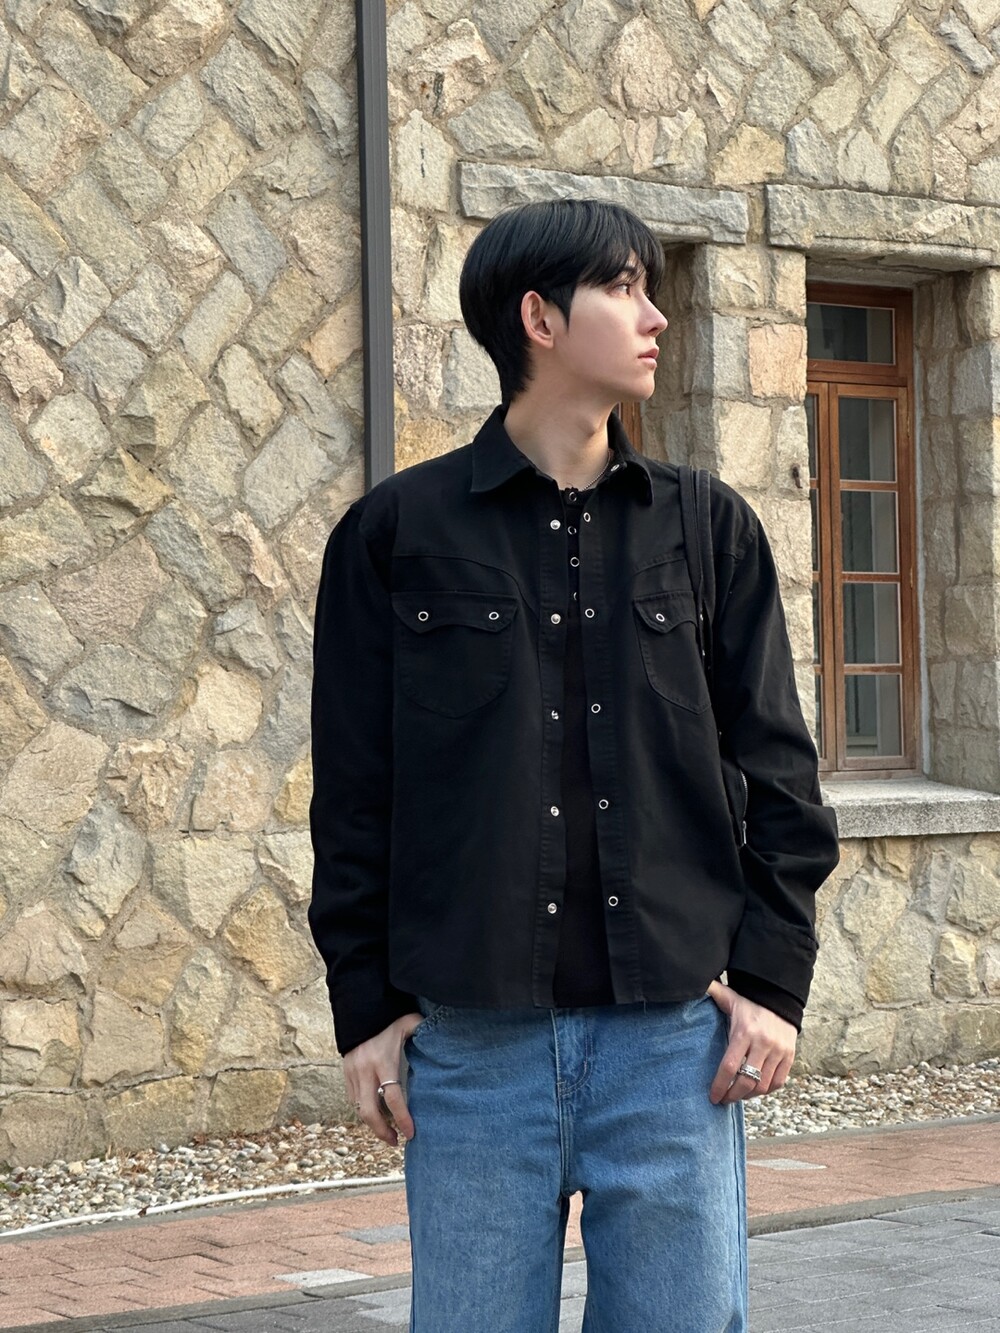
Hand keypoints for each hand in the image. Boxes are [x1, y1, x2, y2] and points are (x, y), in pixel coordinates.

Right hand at [343, 1011, 423, 1145]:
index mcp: (383, 1061)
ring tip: (387, 1132)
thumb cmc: (388, 1018)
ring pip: (359, 1109)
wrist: (359, 1010)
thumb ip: (425, 1031)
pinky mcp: (346, 1074)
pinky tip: (376, 1114)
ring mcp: (353, 1073)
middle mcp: (365, 1071)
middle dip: (381, 1131)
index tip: (411, 1133)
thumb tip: (447, 1038)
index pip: (393, 1098)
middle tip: (395, 1141)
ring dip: (373, 1124)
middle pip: (369, 1112)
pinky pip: (353, 1100)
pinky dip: (364, 1110)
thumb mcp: (409, 1022)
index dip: (403, 1119)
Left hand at [705, 979, 795, 1104]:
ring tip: (737, 1095)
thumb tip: (694, 985)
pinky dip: (766, 1090)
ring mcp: (778, 1051)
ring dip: (749, 1095)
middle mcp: (763, 1043)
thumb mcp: (730, 997)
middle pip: (746, 1081)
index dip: (720, 1085)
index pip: (730, 1066)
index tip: (712, 1097)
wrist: (781, 999)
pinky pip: (778, 1082)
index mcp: (744, 1032)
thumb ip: (712, 993)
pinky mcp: (789, 1056)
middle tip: (723, 1100)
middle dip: (733, 1095)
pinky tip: (755, 1090)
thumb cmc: (749, 1002)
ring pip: (763, 1085)